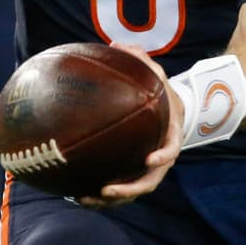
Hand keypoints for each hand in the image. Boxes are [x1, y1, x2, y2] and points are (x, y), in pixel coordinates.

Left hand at [79, 44, 184, 208]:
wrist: (167, 112)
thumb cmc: (157, 91)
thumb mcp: (154, 72)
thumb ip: (140, 58)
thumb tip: (116, 44)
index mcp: (169, 135)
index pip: (171, 150)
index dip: (162, 157)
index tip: (149, 160)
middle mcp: (160, 158)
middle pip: (149, 181)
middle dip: (129, 190)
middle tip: (108, 190)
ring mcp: (146, 169)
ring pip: (130, 190)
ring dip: (110, 200)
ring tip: (85, 200)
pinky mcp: (132, 173)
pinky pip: (117, 186)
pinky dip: (99, 194)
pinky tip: (74, 194)